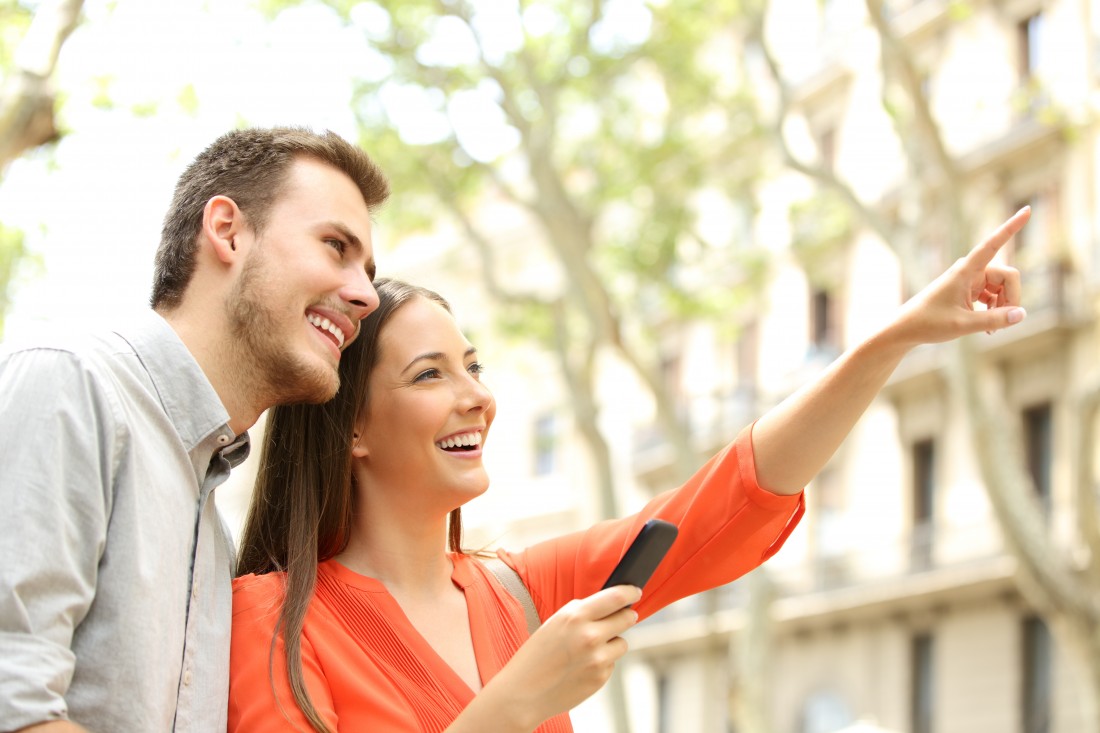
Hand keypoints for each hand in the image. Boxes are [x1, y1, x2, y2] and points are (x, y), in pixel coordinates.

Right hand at [459, 585, 640, 731]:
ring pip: (622, 642)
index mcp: (575, 616)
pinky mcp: (601, 677)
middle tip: (623, 616)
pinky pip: (611, 662)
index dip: (630, 592)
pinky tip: (581, 667)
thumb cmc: (536, 655)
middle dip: (626, 616)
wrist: (523, 693)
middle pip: (627, 618)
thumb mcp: (555, 623)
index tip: (635, 591)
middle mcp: (590, 635)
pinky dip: (602, 662)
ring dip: (612, 642)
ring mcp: (597, 658)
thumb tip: (610, 605)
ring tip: (588, 649)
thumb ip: (582, 613)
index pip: (616, 597)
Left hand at [889, 206, 1028, 346]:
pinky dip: (996, 311)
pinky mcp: (971, 291)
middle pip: (1008, 276)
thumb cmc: (929, 323)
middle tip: (1003, 323)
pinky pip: (995, 296)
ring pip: (1003, 288)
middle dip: (1012, 298)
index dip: (1011, 227)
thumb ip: (994, 320)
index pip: (992, 244)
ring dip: (1003, 307)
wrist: (906, 329)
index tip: (1027, 209)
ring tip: (991, 329)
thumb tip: (1022, 314)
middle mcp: (970, 271)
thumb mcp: (963, 324)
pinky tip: (989, 329)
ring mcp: (971, 280)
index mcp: (965, 270)